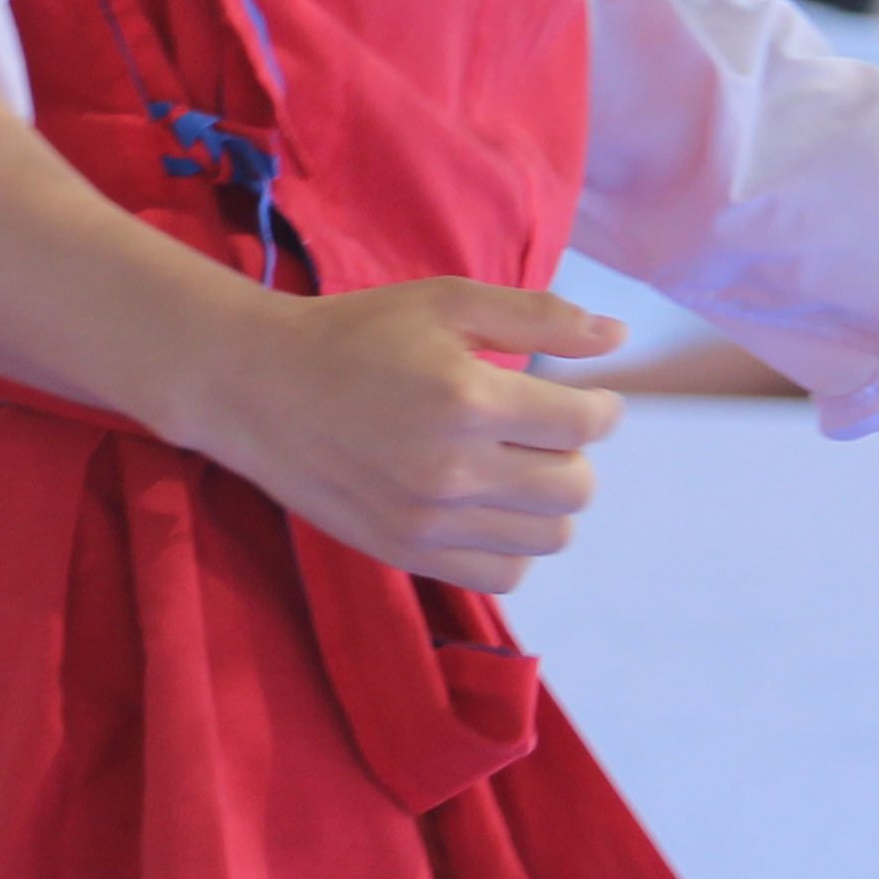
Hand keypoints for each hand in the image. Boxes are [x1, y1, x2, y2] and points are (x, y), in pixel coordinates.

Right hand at [168, 278, 626, 595]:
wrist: (261, 388)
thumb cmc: (357, 334)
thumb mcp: (445, 302)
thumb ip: (538, 316)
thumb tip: (618, 336)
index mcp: (468, 397)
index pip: (584, 425)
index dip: (602, 410)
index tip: (591, 401)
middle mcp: (454, 469)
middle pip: (575, 488)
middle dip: (576, 455)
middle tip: (546, 431)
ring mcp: (429, 521)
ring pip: (548, 538)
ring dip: (549, 502)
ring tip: (517, 467)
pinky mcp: (407, 554)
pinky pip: (503, 575)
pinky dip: (513, 545)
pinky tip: (488, 506)